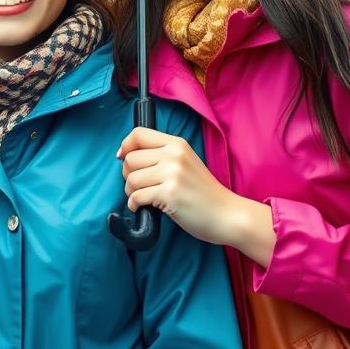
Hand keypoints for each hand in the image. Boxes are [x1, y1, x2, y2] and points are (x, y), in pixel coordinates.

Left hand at [117, 127, 274, 264]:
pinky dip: (134, 204)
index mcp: (177, 144)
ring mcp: (172, 174)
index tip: (121, 157)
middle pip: (130, 158)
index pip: (138, 134)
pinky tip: (142, 207)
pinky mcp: (169, 194)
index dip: (125, 145)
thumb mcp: (186, 163)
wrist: (227, 214)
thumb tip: (127, 156)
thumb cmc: (204, 193)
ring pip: (131, 178)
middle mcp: (174, 155)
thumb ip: (162, 156)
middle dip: (128, 174)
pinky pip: (137, 196)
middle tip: (139, 186)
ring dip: (131, 192)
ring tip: (142, 198)